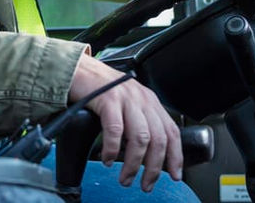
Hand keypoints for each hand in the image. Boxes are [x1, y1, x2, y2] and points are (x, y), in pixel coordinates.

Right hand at [68, 54, 180, 191]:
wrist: (78, 70)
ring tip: (125, 178)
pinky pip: (115, 131)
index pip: (171, 132)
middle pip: (158, 139)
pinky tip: (108, 159)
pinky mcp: (107, 100)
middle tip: (146, 185)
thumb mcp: (127, 104)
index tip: (175, 175)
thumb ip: (139, 122)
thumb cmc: (100, 89)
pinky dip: (112, 149)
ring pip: (140, 139)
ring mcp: (125, 99)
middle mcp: (142, 99)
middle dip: (154, 168)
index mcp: (150, 101)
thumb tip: (146, 154)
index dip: (176, 156)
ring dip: (133, 164)